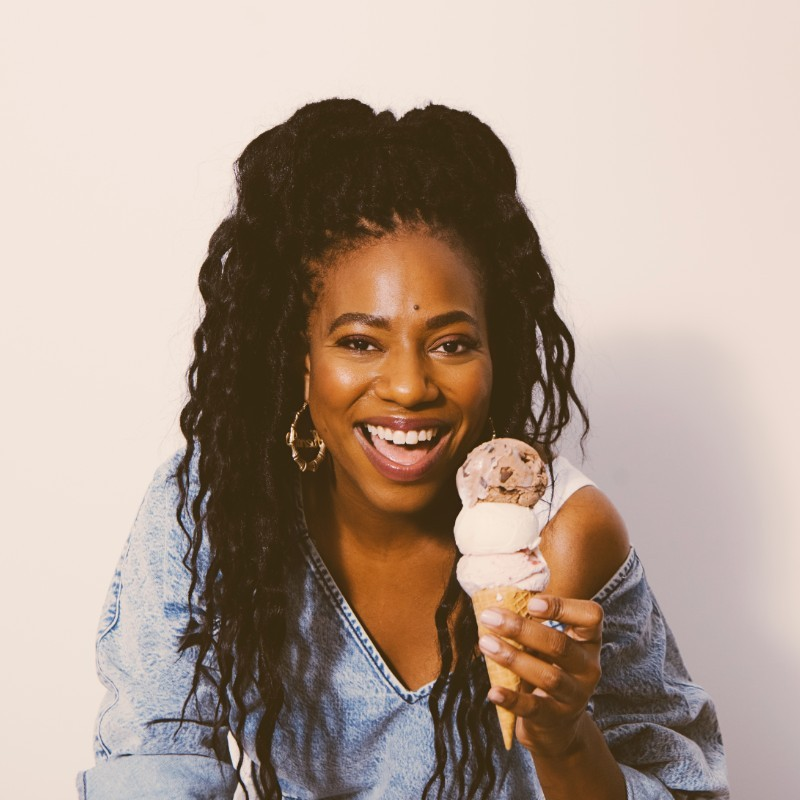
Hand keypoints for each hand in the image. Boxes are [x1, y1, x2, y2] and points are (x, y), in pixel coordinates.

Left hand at [477, 594, 602, 756]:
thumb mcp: (552, 644)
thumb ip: (536, 621)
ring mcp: (574, 695)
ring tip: (485, 643)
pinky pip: (533, 708)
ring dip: (512, 657)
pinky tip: (493, 691)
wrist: (558, 724)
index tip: (532, 602)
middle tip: (489, 616)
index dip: (564, 607)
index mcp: (588, 641)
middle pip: (559, 645)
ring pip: (547, 675)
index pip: (591, 617)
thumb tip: (497, 596)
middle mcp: (588, 667)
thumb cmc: (549, 667)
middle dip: (521, 629)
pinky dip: (511, 699)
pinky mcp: (556, 718)